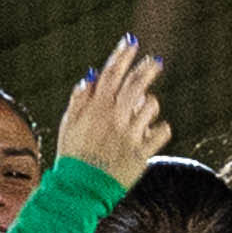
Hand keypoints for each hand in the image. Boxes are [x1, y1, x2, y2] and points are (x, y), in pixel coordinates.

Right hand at [58, 37, 171, 183]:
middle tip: (156, 62)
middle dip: (146, 69)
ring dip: (149, 105)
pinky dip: (159, 129)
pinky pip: (162, 132)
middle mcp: (114, 118)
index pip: (111, 74)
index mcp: (96, 108)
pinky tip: (150, 134)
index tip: (131, 42)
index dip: (122, 56)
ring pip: (151, 106)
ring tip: (140, 115)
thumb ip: (81, 99)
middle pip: (135, 85)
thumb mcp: (69, 124)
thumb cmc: (73, 156)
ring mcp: (129, 135)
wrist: (79, 190)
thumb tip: (92, 75)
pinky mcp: (141, 153)